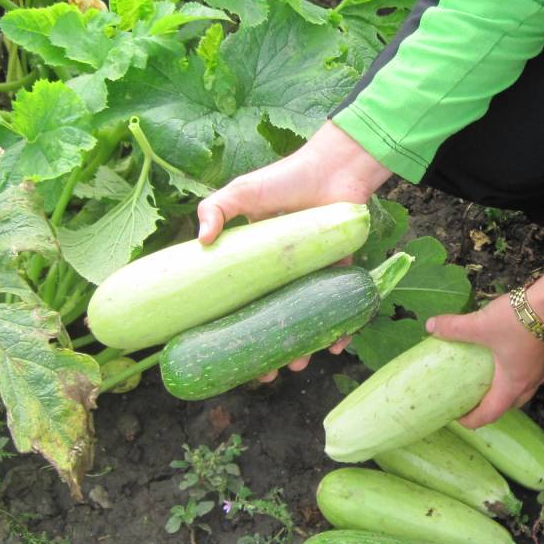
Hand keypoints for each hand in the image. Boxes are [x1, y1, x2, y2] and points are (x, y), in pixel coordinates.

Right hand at [196, 121, 391, 381]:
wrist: (333, 168)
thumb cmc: (285, 178)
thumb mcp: (242, 192)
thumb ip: (215, 209)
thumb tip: (201, 243)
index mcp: (254, 262)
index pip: (240, 303)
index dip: (232, 330)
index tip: (226, 354)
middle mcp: (282, 274)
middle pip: (273, 321)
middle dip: (270, 352)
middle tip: (267, 374)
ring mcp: (311, 274)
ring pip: (306, 320)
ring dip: (304, 347)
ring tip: (299, 364)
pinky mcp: (340, 270)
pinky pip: (341, 306)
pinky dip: (342, 328)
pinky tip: (339, 344)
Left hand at [427, 255, 543, 427]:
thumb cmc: (517, 320)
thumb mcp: (479, 324)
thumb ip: (454, 328)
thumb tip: (430, 326)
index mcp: (512, 384)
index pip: (491, 414)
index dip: (473, 420)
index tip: (459, 417)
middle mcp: (532, 381)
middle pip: (510, 404)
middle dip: (492, 405)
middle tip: (475, 398)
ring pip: (525, 387)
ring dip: (509, 387)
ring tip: (493, 376)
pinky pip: (535, 369)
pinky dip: (522, 369)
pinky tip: (514, 352)